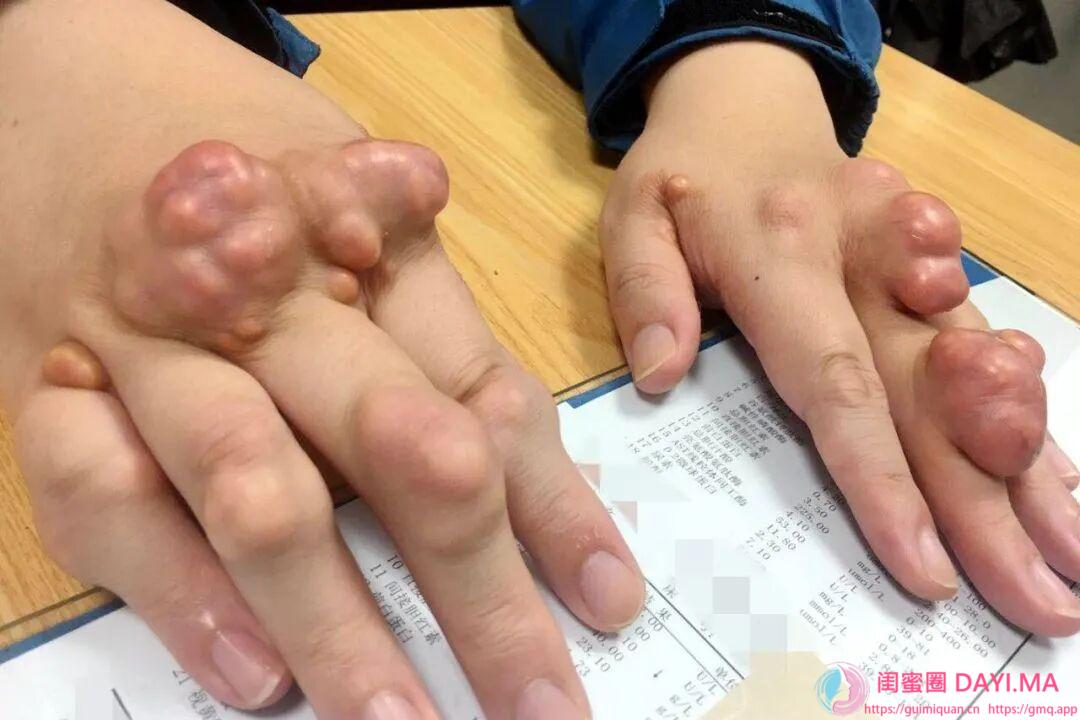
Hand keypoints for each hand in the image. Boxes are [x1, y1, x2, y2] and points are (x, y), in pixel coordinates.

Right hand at [1, 2, 643, 716]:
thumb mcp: (372, 220)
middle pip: (394, 445)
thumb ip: (449, 347)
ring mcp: (152, 345)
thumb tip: (545, 488)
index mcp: (366, 244)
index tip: (607, 605)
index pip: (482, 395)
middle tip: (539, 705)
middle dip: (474, 590)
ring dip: (336, 620)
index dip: (555, 508)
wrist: (66, 86)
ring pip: (256, 488)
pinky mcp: (51, 392)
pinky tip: (253, 674)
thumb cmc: (249, 168)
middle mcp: (266, 296)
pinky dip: (182, 593)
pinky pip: (108, 503)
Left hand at [599, 40, 1079, 634]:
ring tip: (1071, 553)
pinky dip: (1029, 405)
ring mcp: (911, 256)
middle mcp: (866, 260)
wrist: (745, 99)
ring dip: (1031, 463)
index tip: (925, 568)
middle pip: (929, 392)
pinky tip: (1058, 474)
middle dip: (987, 500)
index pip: (836, 383)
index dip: (883, 479)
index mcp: (781, 253)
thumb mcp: (635, 216)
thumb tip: (661, 375)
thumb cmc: (685, 177)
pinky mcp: (935, 260)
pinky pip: (987, 334)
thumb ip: (645, 290)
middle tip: (1039, 597)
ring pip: (980, 365)